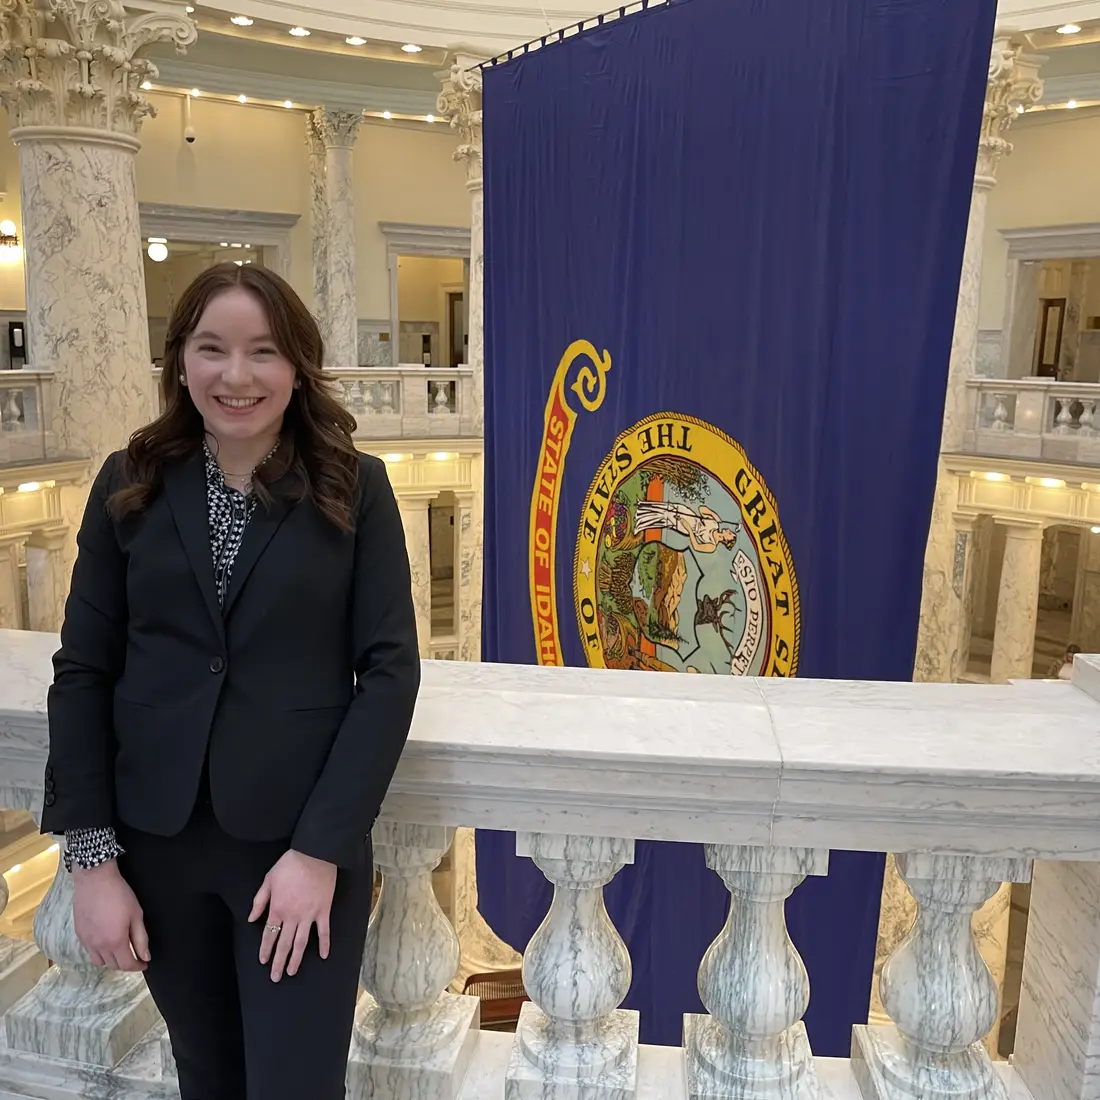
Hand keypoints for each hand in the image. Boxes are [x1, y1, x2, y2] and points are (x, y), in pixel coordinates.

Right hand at [72, 862, 149, 971]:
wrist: (95, 879)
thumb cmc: (118, 894)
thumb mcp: (136, 914)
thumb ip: (141, 938)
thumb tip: (145, 956)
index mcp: (115, 941)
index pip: (127, 964)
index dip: (138, 966)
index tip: (144, 964)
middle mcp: (98, 945)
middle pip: (113, 965)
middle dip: (126, 964)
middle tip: (135, 956)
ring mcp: (86, 941)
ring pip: (99, 962)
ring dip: (111, 961)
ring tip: (120, 951)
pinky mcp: (79, 934)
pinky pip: (89, 952)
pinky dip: (99, 953)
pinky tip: (106, 943)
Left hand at [249, 849, 336, 981]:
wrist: (314, 854)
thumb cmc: (290, 864)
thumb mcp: (268, 879)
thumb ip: (259, 901)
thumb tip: (251, 918)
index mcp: (277, 909)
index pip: (269, 934)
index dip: (266, 949)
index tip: (263, 961)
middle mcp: (292, 916)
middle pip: (284, 944)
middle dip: (278, 962)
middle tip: (275, 977)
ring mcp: (309, 915)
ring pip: (301, 942)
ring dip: (296, 959)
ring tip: (292, 972)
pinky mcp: (323, 910)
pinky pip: (324, 931)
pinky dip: (324, 944)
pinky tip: (323, 956)